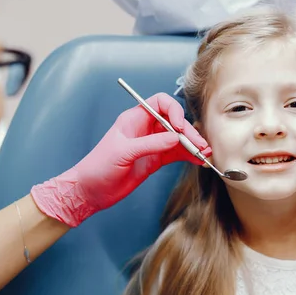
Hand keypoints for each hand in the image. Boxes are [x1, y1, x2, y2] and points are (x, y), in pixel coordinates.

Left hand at [30, 93, 210, 226]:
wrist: (90, 191)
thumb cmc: (98, 167)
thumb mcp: (124, 152)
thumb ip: (151, 144)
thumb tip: (176, 137)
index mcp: (135, 118)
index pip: (160, 103)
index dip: (174, 111)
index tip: (180, 126)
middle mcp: (145, 129)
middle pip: (174, 122)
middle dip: (188, 132)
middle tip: (199, 145)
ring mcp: (151, 145)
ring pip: (178, 139)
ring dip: (192, 145)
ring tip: (205, 154)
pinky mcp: (155, 160)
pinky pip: (176, 154)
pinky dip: (188, 156)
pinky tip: (198, 161)